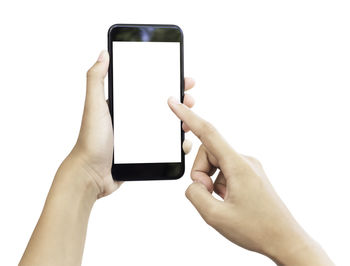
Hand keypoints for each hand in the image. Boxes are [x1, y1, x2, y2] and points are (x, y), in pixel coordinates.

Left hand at [61, 50, 195, 197]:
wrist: (91, 174)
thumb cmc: (90, 140)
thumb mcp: (94, 105)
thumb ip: (96, 79)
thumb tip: (103, 54)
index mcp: (125, 105)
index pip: (150, 89)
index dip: (167, 82)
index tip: (182, 78)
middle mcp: (134, 119)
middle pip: (163, 106)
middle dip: (180, 102)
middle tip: (190, 99)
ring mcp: (141, 135)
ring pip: (167, 125)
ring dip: (182, 122)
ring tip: (189, 123)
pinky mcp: (145, 151)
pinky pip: (165, 144)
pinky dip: (176, 143)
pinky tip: (183, 142)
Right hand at [167, 98, 333, 265]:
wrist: (285, 240)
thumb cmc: (257, 229)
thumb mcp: (216, 216)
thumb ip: (195, 194)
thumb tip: (194, 184)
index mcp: (238, 165)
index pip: (208, 133)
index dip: (188, 117)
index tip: (174, 104)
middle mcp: (244, 160)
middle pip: (208, 152)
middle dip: (200, 173)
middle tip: (208, 195)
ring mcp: (248, 167)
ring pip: (215, 163)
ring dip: (210, 181)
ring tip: (222, 201)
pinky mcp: (249, 174)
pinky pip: (225, 171)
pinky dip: (219, 184)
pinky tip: (229, 200)